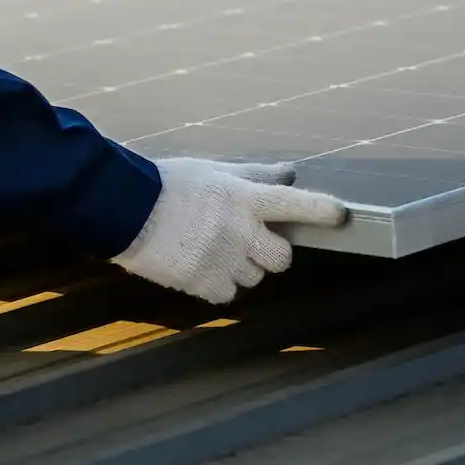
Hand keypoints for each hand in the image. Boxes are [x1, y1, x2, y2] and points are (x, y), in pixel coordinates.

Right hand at [112, 158, 349, 303]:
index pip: (295, 204)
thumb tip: (290, 173)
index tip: (341, 216)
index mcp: (244, 198)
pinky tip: (198, 266)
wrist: (124, 209)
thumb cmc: (168, 184)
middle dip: (270, 253)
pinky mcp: (204, 283)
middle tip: (248, 243)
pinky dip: (217, 285)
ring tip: (211, 251)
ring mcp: (224, 260)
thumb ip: (255, 175)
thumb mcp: (213, 171)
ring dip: (240, 268)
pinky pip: (227, 293)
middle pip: (282, 258)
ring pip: (254, 277)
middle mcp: (241, 230)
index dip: (322, 211)